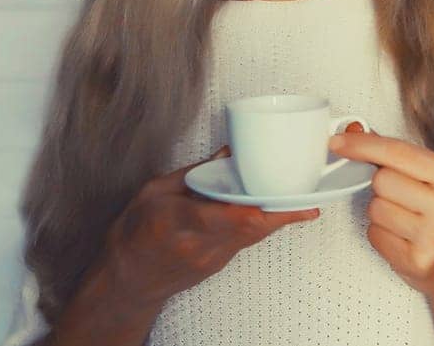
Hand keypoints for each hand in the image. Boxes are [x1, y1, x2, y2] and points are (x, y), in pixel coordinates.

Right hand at [101, 145, 320, 304]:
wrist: (125, 279)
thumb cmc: (134, 234)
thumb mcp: (153, 192)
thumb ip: (193, 173)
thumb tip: (228, 154)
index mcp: (180, 220)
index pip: (234, 218)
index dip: (268, 210)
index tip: (295, 201)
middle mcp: (200, 244)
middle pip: (253, 229)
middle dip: (283, 213)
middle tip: (308, 197)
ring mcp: (210, 259)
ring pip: (253, 237)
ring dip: (275, 218)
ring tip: (295, 199)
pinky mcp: (216, 266)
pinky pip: (245, 242)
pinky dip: (258, 225)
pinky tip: (265, 210)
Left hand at [327, 124, 433, 311]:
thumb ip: (399, 156)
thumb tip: (355, 132)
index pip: (398, 152)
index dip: (363, 145)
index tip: (338, 142)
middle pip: (382, 180)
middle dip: (382, 187)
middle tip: (403, 199)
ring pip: (375, 208)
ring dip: (381, 213)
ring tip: (406, 221)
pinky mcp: (418, 261)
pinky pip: (375, 234)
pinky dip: (381, 234)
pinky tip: (402, 239)